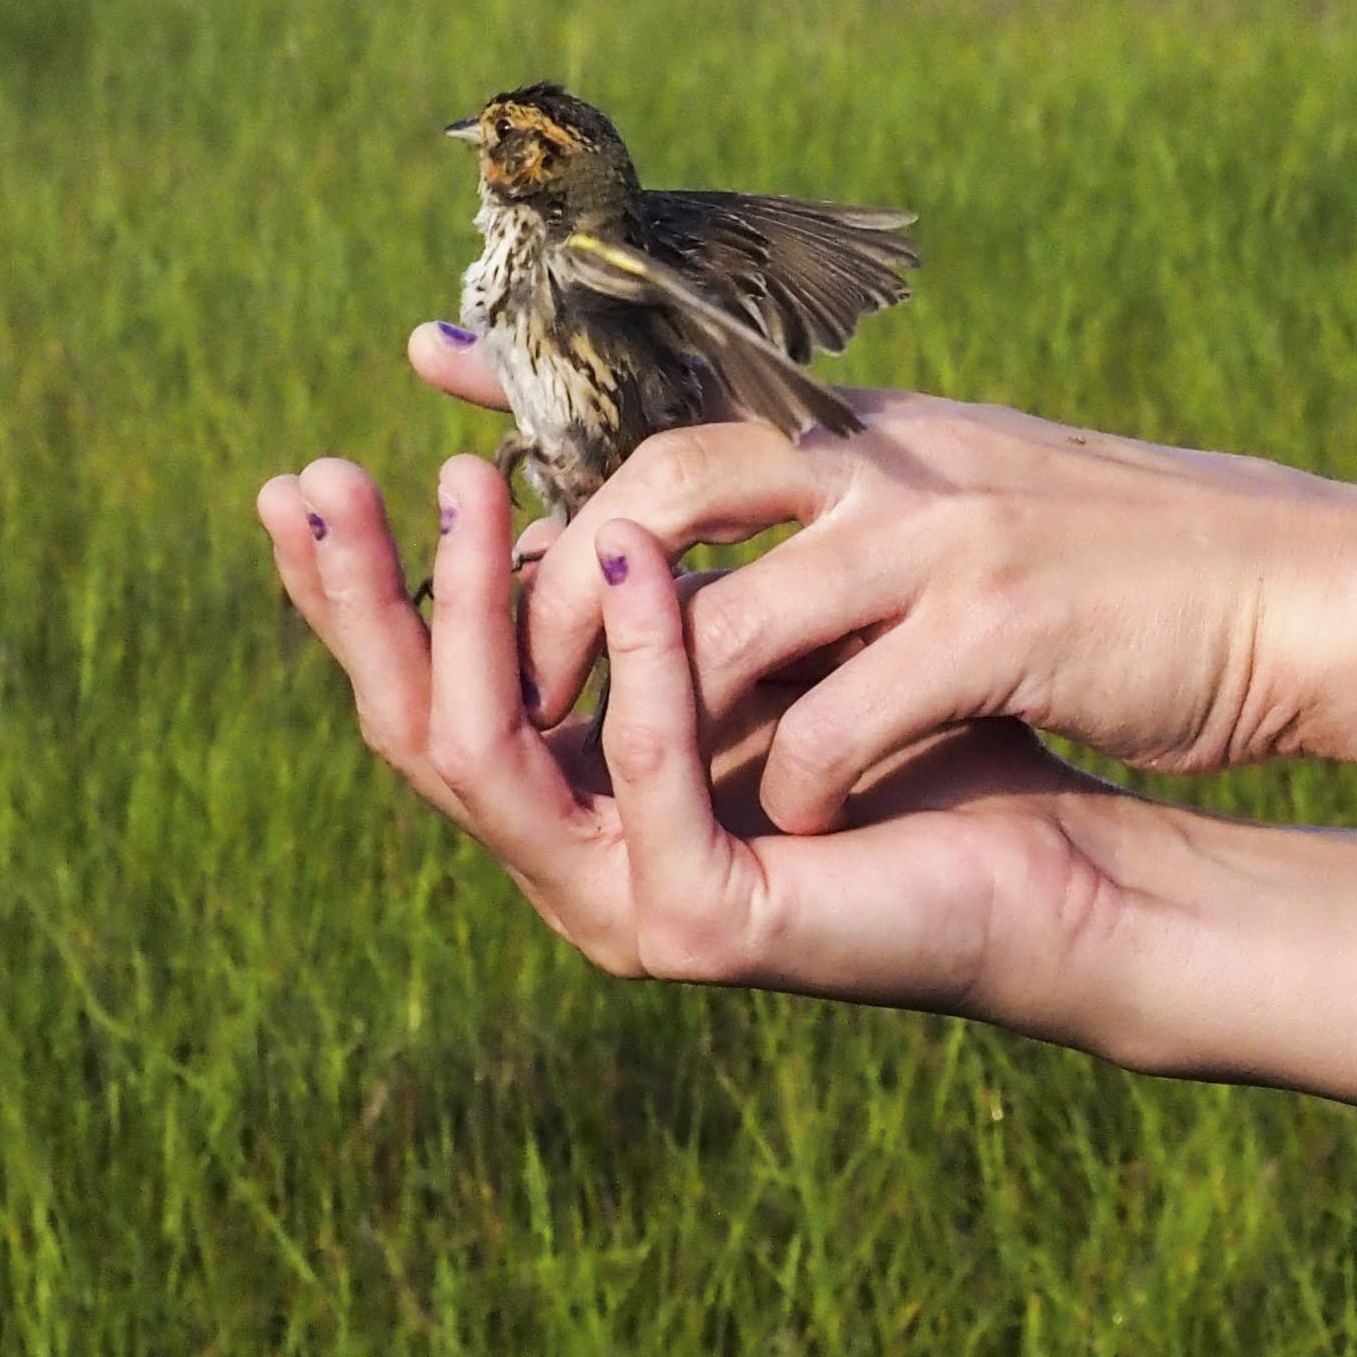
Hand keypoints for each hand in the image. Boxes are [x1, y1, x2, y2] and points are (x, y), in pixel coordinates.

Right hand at [255, 445, 1171, 1042]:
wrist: (1055, 861)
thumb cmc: (908, 729)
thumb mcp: (743, 611)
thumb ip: (638, 557)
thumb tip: (567, 432)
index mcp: (564, 801)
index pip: (418, 689)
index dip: (346, 591)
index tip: (301, 475)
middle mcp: (569, 864)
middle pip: (415, 726)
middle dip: (364, 595)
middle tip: (324, 474)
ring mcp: (624, 907)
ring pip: (496, 755)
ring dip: (476, 608)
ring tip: (468, 486)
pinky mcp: (705, 924)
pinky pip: (640, 778)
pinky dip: (633, 663)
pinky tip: (632, 558)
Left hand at [409, 321, 1356, 835]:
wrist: (1291, 589)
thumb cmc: (1116, 565)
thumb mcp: (967, 488)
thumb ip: (847, 491)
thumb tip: (738, 506)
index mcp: (866, 434)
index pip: (671, 396)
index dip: (542, 387)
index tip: (414, 359)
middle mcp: (885, 464)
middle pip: (662, 490)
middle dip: (572, 588)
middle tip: (520, 675)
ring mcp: (939, 541)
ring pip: (732, 617)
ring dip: (668, 711)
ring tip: (633, 782)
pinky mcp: (1000, 630)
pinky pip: (848, 716)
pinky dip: (802, 782)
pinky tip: (794, 827)